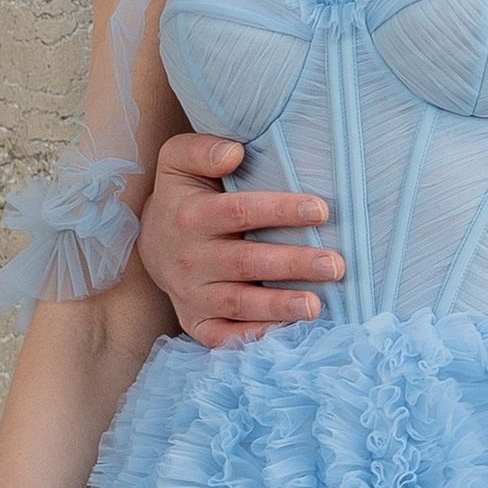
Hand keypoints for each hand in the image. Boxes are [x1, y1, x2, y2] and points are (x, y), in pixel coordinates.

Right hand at [140, 130, 341, 349]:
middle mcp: (191, 258)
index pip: (241, 212)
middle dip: (293, 264)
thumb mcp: (179, 160)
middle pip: (246, 262)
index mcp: (193, 216)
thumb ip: (202, 149)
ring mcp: (192, 294)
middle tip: (334, 265)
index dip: (280, 211)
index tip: (321, 210)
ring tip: (317, 306)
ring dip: (279, 307)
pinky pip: (223, 337)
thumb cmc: (183, 195)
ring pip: (239, 304)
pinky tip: (285, 334)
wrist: (153, 241)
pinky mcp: (195, 321)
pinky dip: (251, 339)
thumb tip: (234, 153)